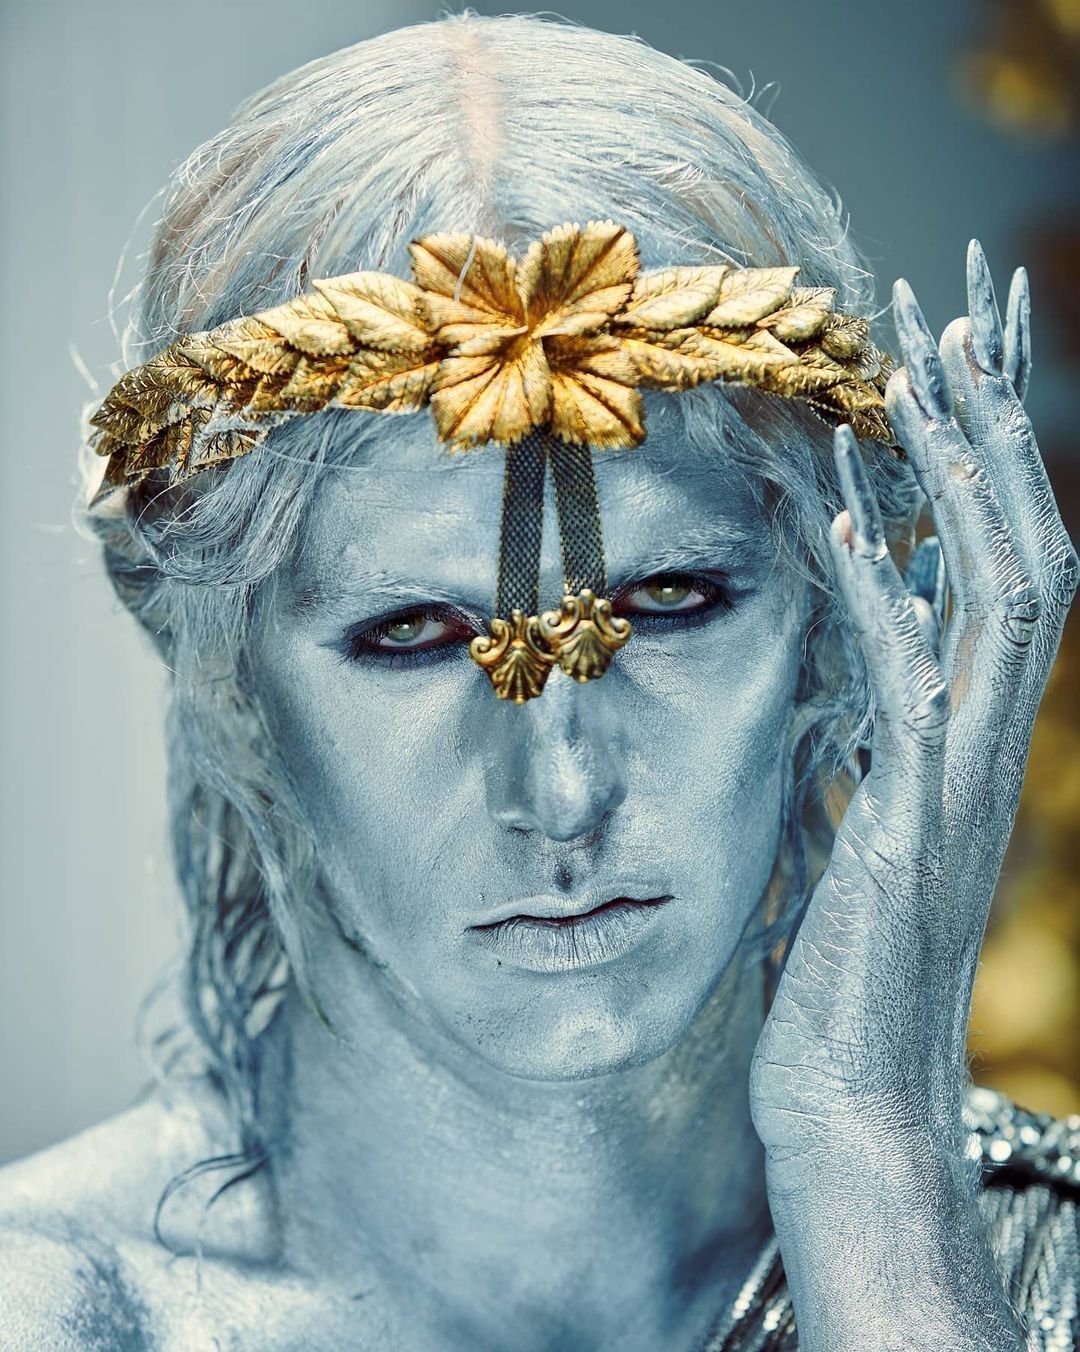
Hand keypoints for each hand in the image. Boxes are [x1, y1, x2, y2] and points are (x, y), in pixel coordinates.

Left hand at [748, 242, 1077, 1349]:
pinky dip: (894, 594)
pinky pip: (917, 685)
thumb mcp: (860, 821)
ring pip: (1010, 593)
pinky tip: (858, 517)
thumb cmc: (843, 971)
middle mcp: (987, 744)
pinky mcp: (916, 826)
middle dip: (999, 423)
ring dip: (968, 472)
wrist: (850, 1099)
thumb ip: (871, 735)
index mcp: (967, 736)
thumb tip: (858, 661)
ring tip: (922, 362)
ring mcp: (964, 782)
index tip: (957, 351)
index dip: (993, 455)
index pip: (1004, 562)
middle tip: (962, 303)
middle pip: (1030, 543)